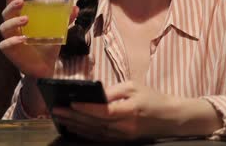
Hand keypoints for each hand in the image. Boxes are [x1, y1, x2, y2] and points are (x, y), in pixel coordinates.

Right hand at [0, 0, 77, 76]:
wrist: (46, 66)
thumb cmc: (48, 44)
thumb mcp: (57, 30)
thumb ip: (65, 19)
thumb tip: (75, 7)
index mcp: (21, 19)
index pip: (12, 5)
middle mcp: (13, 28)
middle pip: (6, 14)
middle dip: (11, 5)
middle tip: (22, 1)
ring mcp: (10, 39)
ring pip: (4, 27)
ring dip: (14, 22)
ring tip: (26, 19)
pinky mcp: (11, 52)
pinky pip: (5, 45)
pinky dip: (12, 41)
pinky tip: (22, 39)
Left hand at [51, 81, 180, 140]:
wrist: (169, 118)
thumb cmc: (151, 97)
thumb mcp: (134, 86)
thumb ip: (114, 90)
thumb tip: (94, 94)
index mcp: (130, 110)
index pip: (105, 111)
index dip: (87, 109)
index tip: (71, 103)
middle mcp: (125, 126)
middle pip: (96, 123)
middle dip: (74, 117)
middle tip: (57, 110)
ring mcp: (123, 135)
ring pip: (95, 132)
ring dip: (76, 125)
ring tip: (61, 118)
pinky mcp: (121, 139)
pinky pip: (100, 137)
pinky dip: (85, 132)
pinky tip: (74, 127)